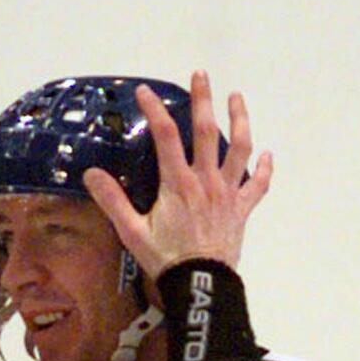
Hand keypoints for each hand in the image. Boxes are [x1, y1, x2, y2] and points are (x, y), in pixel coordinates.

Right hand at [83, 71, 271, 278]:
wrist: (200, 285)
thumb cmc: (165, 260)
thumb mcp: (132, 232)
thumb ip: (113, 201)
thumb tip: (91, 174)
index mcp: (178, 183)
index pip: (165, 136)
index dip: (154, 110)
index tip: (145, 92)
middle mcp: (205, 181)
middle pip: (207, 131)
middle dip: (203, 99)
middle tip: (201, 75)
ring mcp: (227, 193)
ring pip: (240, 149)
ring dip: (240, 120)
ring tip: (237, 98)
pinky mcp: (241, 210)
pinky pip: (258, 186)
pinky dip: (265, 170)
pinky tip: (267, 155)